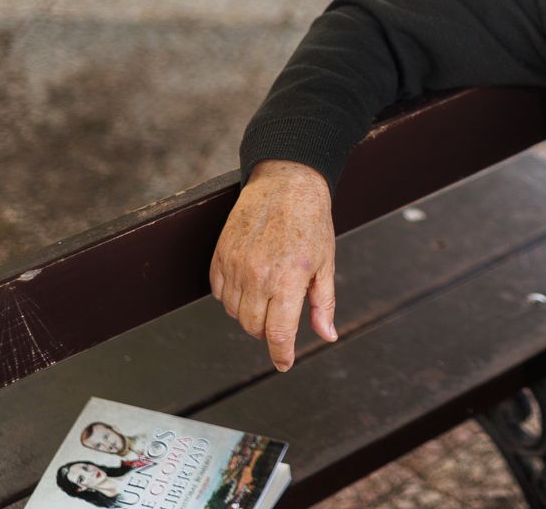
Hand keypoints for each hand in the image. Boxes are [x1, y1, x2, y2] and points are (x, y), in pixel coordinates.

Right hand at [210, 160, 337, 371]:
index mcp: (289, 280)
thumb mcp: (326, 263)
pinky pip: (218, 291)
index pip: (278, 334)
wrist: (286, 182)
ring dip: (248, 313)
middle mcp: (259, 276)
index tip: (284, 363)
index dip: (281, 355)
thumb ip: (323, 303)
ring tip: (266, 293)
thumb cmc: (311, 221)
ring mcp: (236, 265)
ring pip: (234, 312)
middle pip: (253, 328)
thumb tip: (327, 335)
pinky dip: (230, 296)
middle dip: (266, 332)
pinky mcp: (221, 254)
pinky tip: (247, 282)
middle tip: (279, 318)